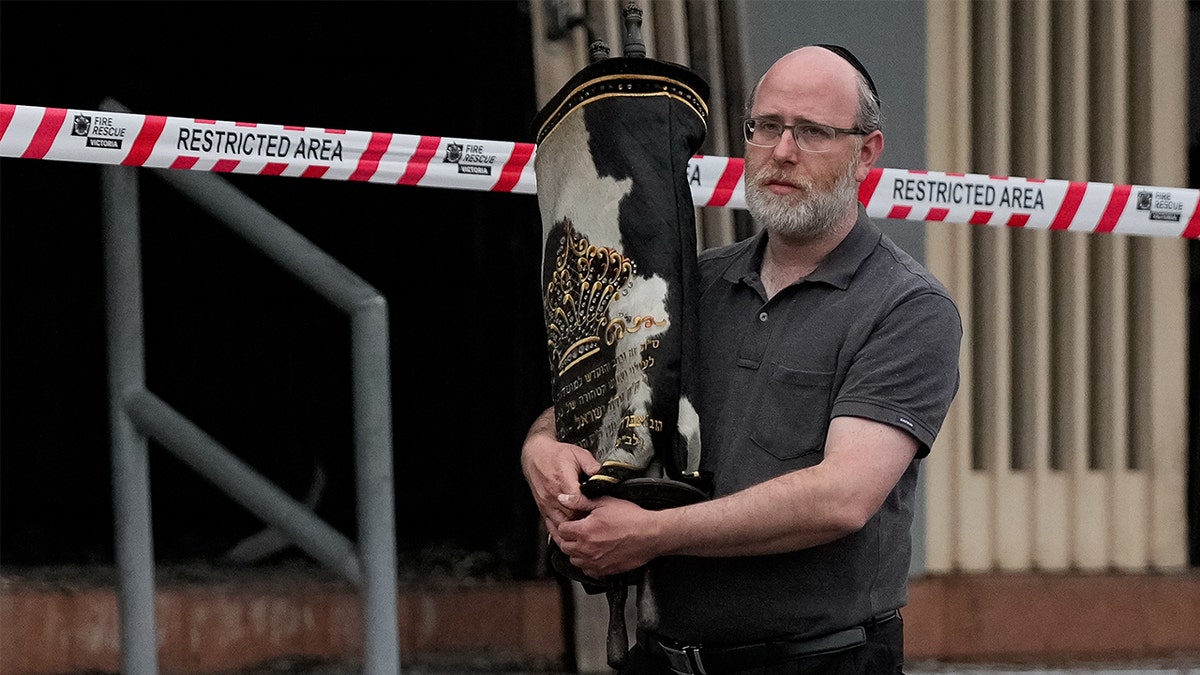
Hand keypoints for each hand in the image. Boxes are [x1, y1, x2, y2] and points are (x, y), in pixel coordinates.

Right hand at [520, 408, 600, 535]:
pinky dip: (559, 535)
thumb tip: (604, 474)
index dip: (589, 509)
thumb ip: (592, 465)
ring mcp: (547, 504)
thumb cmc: (556, 455)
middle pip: (570, 517)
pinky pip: (550, 526)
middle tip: (596, 529)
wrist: (535, 455)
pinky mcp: (543, 508)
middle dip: (583, 523)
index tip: (599, 513)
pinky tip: (568, 541)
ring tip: (585, 537)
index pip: (578, 502)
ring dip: (572, 531)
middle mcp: (553, 496)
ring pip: (560, 524)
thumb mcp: (578, 454)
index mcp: (563, 482)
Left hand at [555, 494, 655, 577]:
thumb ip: (580, 501)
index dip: (567, 524)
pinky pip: (587, 571)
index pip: (561, 530)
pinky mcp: (605, 571)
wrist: (651, 534)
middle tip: (580, 532)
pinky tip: (595, 554)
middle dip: (570, 538)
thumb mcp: (605, 502)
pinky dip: (588, 564)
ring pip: (574, 560)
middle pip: (565, 547)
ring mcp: (595, 562)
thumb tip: (564, 498)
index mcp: (585, 531)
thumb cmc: (631, 518)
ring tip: (587, 543)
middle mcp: (587, 549)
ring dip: (577, 552)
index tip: (574, 523)